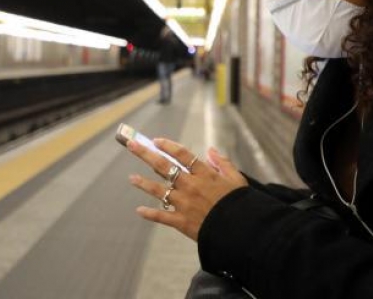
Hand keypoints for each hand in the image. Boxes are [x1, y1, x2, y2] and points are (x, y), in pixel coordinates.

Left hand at [126, 138, 247, 240]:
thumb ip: (223, 163)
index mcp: (204, 174)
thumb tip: (211, 150)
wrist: (240, 231)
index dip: (168, 146)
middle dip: (146, 154)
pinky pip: (162, 216)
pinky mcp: (181, 221)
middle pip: (164, 166)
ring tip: (132, 178)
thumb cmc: (240, 204)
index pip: (182, 154)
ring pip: (158, 190)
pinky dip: (150, 214)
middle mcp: (190, 185)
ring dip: (143, 183)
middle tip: (132, 145)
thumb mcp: (237, 179)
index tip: (156, 140)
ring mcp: (184, 203)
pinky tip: (139, 211)